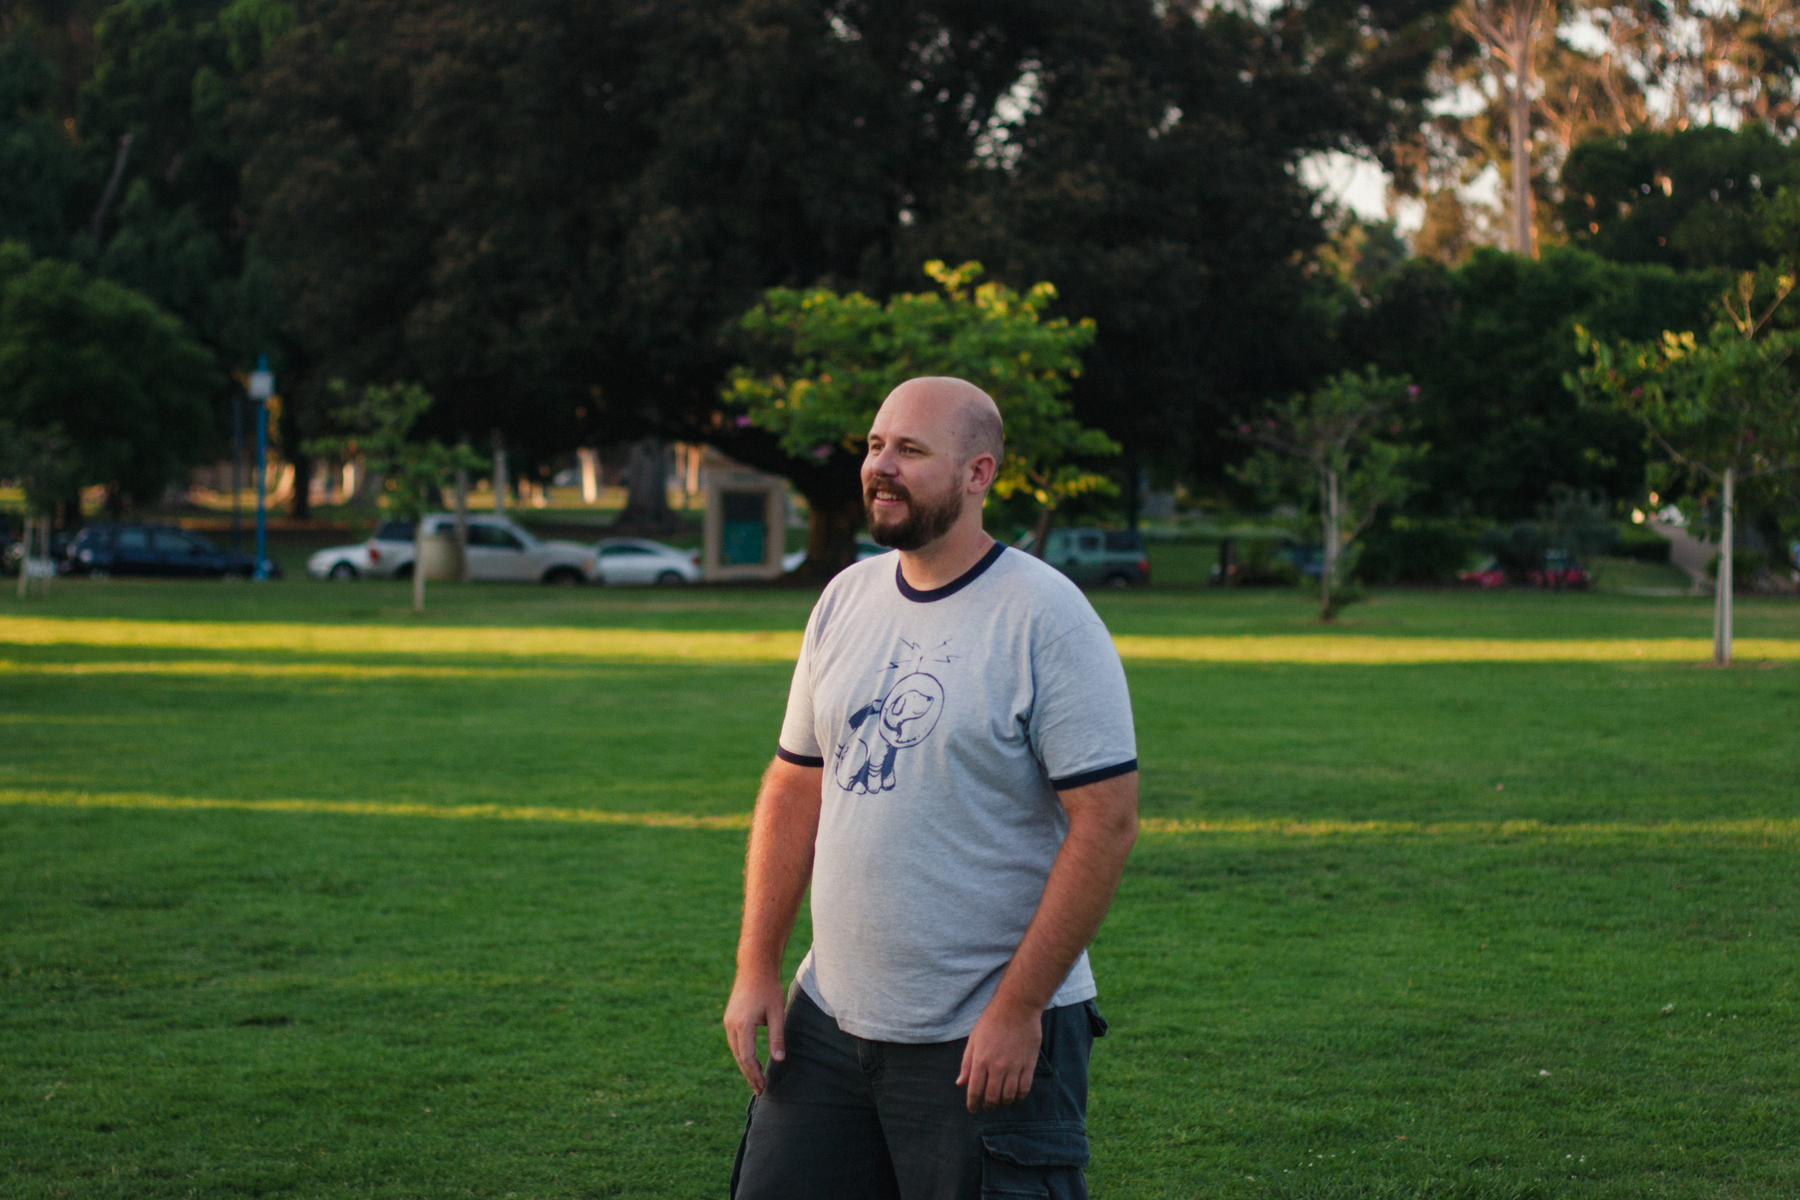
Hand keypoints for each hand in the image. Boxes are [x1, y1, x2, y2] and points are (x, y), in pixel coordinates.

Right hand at [723, 972, 787, 1094]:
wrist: (754, 968)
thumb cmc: (768, 988)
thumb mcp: (776, 1012)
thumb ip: (777, 1037)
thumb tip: (779, 1060)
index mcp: (742, 1025)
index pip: (747, 1057)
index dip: (755, 1074)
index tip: (763, 1086)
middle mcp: (731, 1025)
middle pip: (739, 1057)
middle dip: (749, 1075)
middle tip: (760, 1091)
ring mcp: (727, 1021)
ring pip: (735, 1051)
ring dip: (745, 1066)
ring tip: (755, 1080)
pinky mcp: (729, 1018)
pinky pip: (734, 1042)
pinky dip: (741, 1055)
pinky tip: (750, 1062)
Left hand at [956, 997, 1040, 1112]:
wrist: (1016, 1007)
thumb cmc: (992, 1021)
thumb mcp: (974, 1040)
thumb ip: (967, 1063)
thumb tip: (960, 1083)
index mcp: (980, 1060)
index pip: (975, 1091)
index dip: (973, 1104)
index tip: (973, 1109)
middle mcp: (997, 1066)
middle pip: (992, 1097)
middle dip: (988, 1106)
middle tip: (987, 1107)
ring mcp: (1015, 1066)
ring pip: (1009, 1096)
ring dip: (1003, 1103)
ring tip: (1000, 1101)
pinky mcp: (1029, 1064)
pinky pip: (1024, 1088)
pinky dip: (1019, 1096)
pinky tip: (1015, 1096)